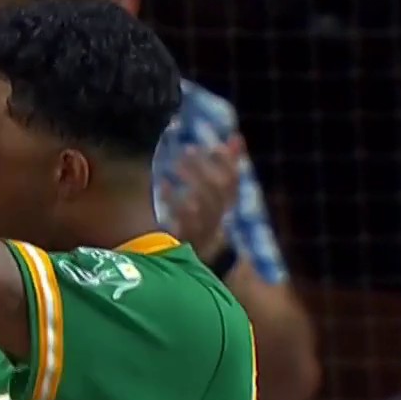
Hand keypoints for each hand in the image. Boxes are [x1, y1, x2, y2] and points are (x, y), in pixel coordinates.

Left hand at [166, 137, 242, 263]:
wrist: (196, 262)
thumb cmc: (205, 221)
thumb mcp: (215, 195)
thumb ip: (227, 166)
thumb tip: (237, 137)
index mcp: (226, 208)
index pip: (233, 183)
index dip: (227, 164)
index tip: (215, 146)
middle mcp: (217, 219)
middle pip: (216, 191)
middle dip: (203, 168)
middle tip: (188, 149)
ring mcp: (202, 230)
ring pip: (202, 204)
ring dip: (189, 182)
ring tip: (175, 164)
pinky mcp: (186, 239)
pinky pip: (180, 219)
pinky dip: (172, 199)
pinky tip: (163, 184)